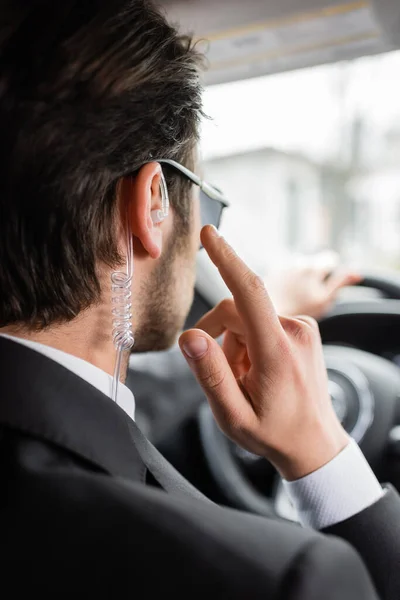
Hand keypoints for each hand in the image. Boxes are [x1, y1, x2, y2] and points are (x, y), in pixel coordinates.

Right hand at [179, 226, 348, 480]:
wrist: (315, 443)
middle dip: (218, 337)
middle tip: (220, 375)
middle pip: (236, 311)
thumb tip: (189, 335)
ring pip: (247, 318)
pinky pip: (262, 322)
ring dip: (235, 344)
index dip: (227, 259)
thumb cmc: (272, 432)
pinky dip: (250, 341)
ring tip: (246, 379)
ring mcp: (302, 328)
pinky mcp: (302, 329)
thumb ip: (210, 374)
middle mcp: (294, 331)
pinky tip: (258, 370)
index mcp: (276, 351)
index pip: (249, 292)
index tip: (210, 233)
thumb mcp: (232, 415)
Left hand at [266, 261, 360, 319]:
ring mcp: (285, 264)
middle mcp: (299, 262)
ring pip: (300, 265)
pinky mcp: (273, 268)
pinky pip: (286, 268)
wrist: (272, 316)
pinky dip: (288, 277)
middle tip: (308, 293)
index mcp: (314, 269)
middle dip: (314, 274)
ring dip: (300, 274)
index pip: (330, 258)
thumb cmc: (300, 311)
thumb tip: (358, 273)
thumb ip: (340, 283)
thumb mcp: (325, 300)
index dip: (330, 270)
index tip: (324, 283)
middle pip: (314, 262)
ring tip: (296, 293)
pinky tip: (286, 291)